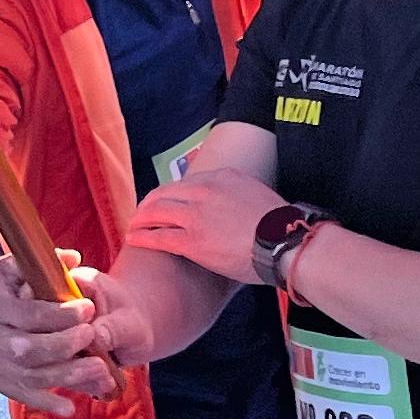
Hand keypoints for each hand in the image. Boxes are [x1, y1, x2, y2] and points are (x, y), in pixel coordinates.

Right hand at [0, 250, 116, 412]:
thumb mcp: (8, 268)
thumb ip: (38, 264)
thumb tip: (72, 258)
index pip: (28, 314)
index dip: (59, 314)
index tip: (88, 308)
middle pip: (27, 350)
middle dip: (65, 345)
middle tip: (91, 334)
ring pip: (28, 377)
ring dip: (66, 376)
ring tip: (98, 369)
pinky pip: (20, 395)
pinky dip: (45, 403)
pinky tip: (70, 407)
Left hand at [123, 163, 277, 288]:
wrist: (285, 241)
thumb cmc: (279, 226)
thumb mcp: (256, 193)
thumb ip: (237, 193)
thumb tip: (231, 203)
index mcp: (221, 176)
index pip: (184, 182)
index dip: (169, 194)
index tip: (163, 202)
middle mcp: (204, 190)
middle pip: (163, 194)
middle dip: (148, 205)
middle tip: (140, 214)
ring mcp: (195, 215)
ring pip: (156, 213)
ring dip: (140, 220)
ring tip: (133, 227)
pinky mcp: (191, 240)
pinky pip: (158, 237)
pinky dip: (142, 237)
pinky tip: (134, 240)